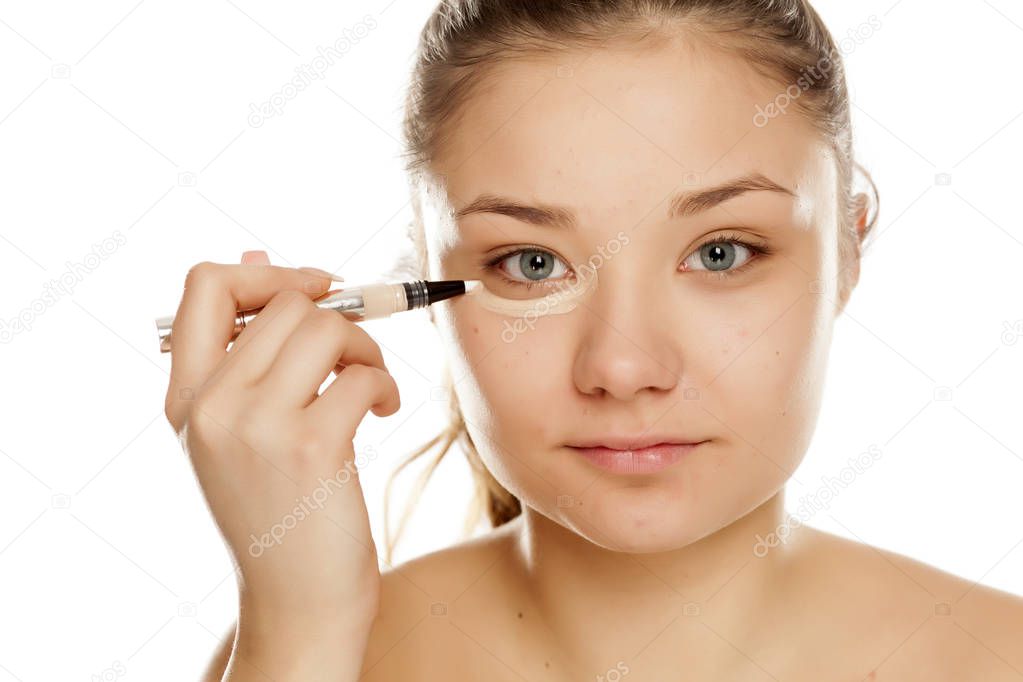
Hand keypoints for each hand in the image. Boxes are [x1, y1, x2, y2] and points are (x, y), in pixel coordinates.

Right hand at [163, 251, 398, 632]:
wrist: (297, 602)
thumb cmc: (280, 511)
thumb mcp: (240, 432)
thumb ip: (243, 352)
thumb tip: (256, 256)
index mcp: (185, 399)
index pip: (203, 286)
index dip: (268, 274)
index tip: (314, 295)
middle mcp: (210, 408)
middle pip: (286, 301)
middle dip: (339, 317)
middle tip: (355, 358)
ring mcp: (255, 427)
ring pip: (327, 326)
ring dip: (367, 349)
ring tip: (370, 387)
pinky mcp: (308, 448)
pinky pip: (363, 373)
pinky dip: (385, 386)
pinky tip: (380, 413)